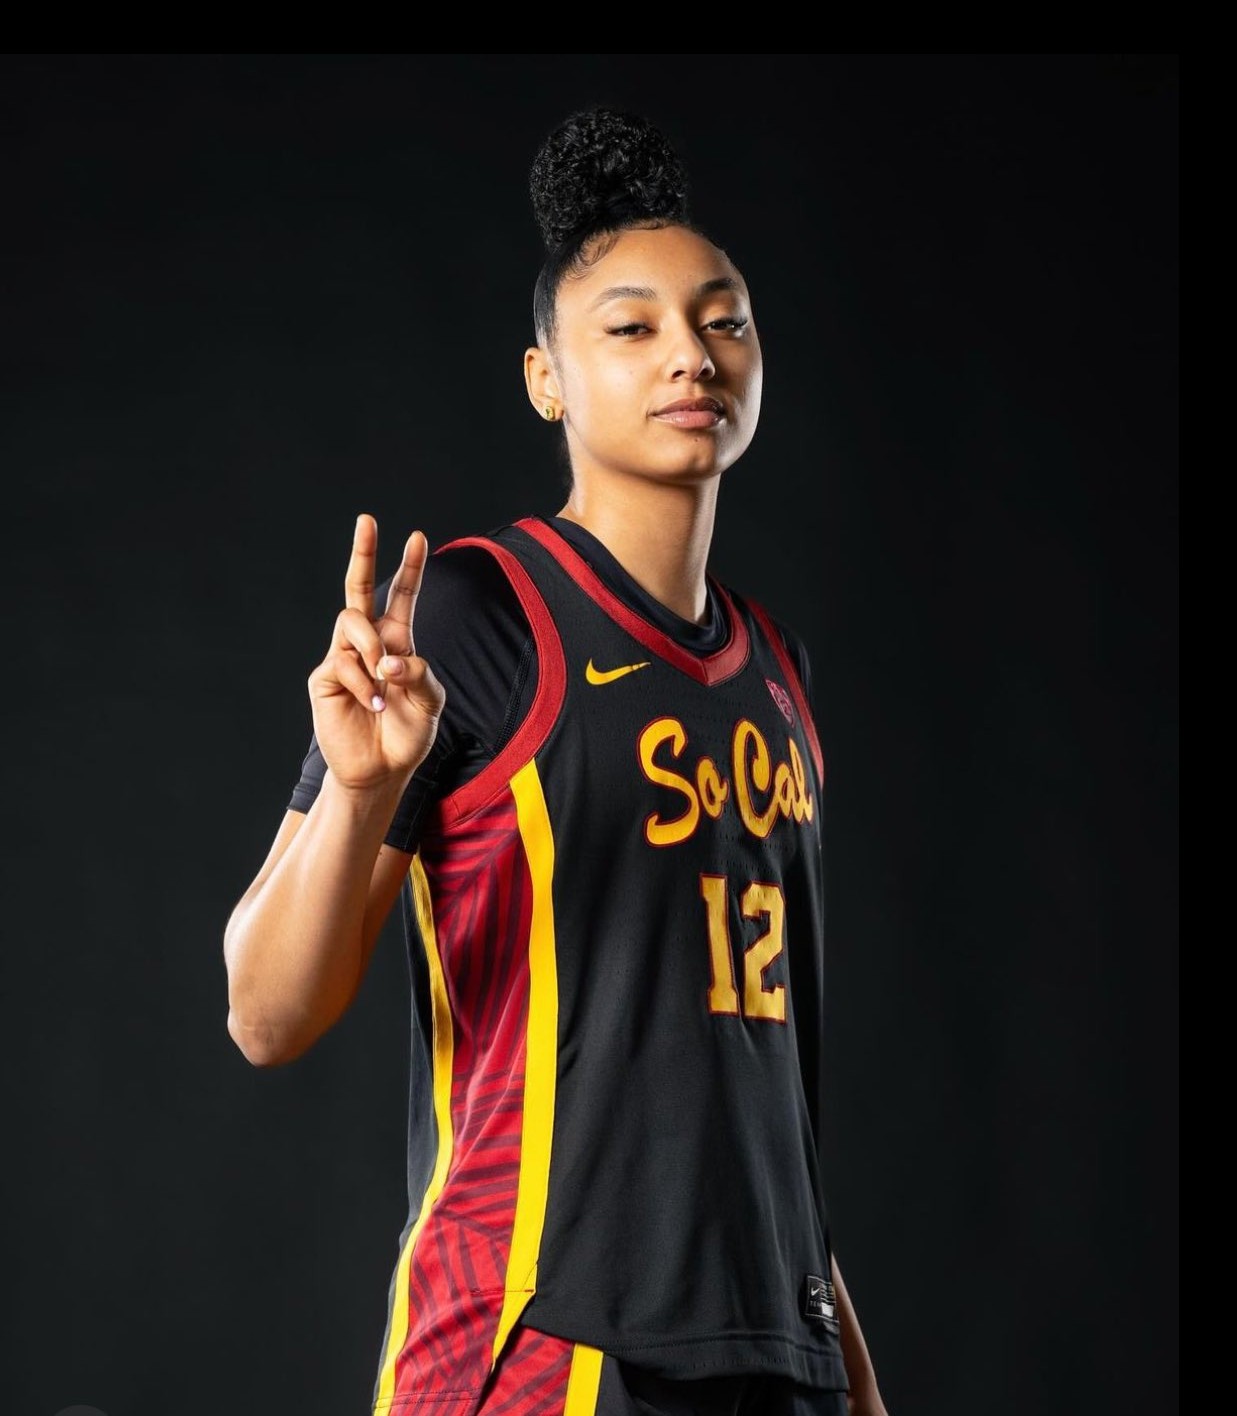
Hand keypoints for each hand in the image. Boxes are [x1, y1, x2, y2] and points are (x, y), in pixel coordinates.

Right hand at [307, 513, 445, 792]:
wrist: (381, 770)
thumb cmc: (407, 735)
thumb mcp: (431, 704)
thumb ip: (419, 674)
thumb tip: (390, 658)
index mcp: (398, 642)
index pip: (403, 597)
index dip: (411, 568)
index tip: (419, 537)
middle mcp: (368, 643)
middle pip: (360, 588)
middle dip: (363, 553)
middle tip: (368, 520)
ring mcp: (343, 657)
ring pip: (352, 620)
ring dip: (373, 645)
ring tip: (384, 677)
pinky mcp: (325, 677)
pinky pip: (343, 661)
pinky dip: (364, 681)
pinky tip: (374, 703)